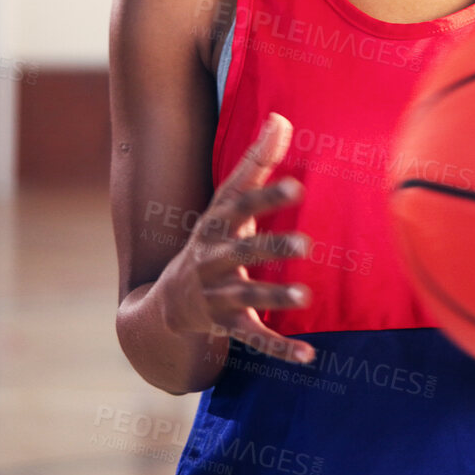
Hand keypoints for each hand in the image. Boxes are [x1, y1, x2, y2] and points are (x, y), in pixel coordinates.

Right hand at [153, 111, 318, 364]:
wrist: (165, 304)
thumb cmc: (211, 240)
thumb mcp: (226, 203)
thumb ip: (256, 163)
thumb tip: (281, 118)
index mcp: (215, 226)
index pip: (239, 206)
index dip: (266, 196)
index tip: (297, 187)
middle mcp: (213, 259)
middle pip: (241, 252)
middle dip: (269, 249)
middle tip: (304, 245)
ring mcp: (218, 295)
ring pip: (247, 297)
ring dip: (274, 298)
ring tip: (305, 297)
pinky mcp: (227, 325)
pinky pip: (255, 339)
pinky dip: (280, 349)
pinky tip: (309, 357)